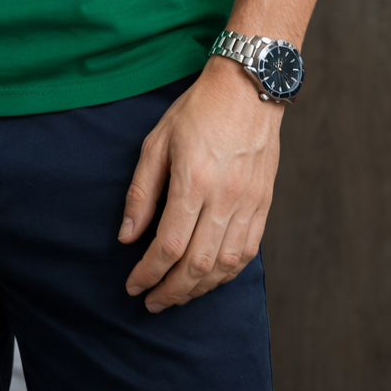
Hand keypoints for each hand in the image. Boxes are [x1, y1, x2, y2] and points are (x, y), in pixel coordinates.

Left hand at [118, 57, 281, 311]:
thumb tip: (127, 236)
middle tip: (152, 302)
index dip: (148, 273)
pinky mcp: (263, 204)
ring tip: (177, 295)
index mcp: (193, 181)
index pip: (168, 245)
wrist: (247, 88)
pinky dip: (227, 273)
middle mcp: (224, 198)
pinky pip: (248, 252)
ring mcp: (248, 203)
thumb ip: (141, 192)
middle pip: (197, 265)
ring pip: (225, 266)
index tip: (132, 285)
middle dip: (171, 291)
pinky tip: (210, 278)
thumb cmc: (197, 110)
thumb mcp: (157, 141)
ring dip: (199, 289)